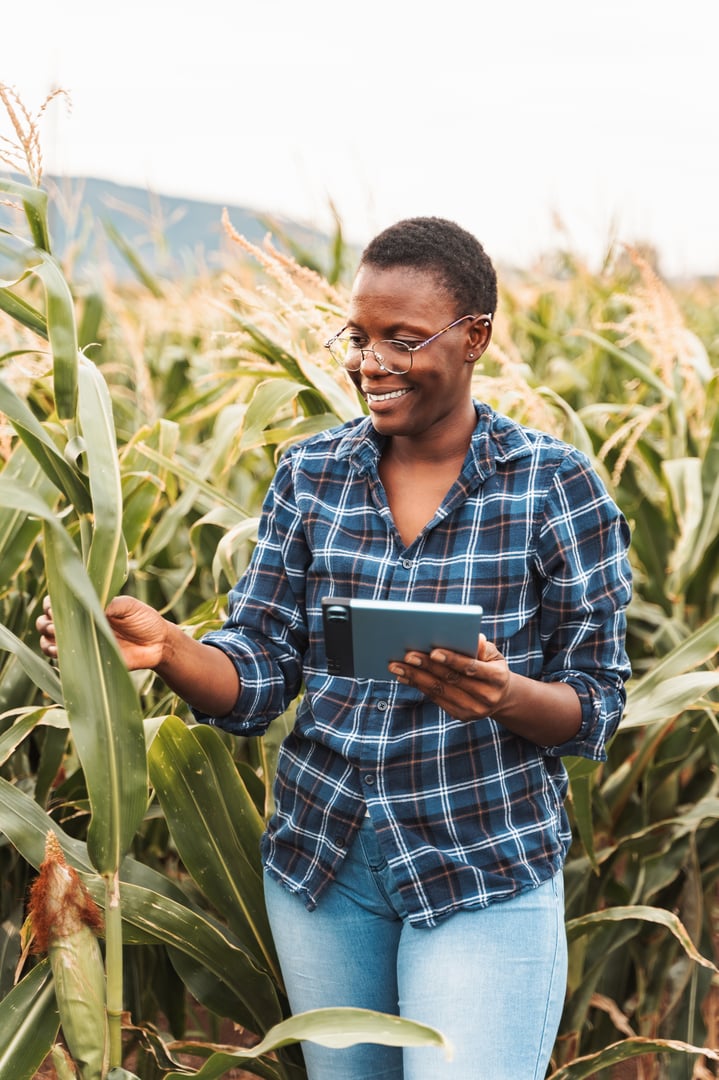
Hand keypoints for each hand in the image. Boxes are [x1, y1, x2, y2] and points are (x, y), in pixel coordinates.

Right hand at [36, 595, 169, 671]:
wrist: (158, 645)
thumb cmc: (145, 620)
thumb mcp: (129, 606)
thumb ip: (110, 603)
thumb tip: (90, 605)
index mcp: (87, 605)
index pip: (58, 601)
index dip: (51, 603)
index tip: (54, 605)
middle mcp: (79, 623)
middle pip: (46, 621)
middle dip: (46, 622)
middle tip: (58, 623)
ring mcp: (80, 642)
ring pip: (48, 641)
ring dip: (47, 639)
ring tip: (59, 636)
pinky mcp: (85, 660)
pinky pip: (61, 659)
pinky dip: (55, 654)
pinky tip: (60, 651)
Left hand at [388, 634, 511, 722]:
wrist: (500, 697)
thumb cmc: (491, 666)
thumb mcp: (493, 655)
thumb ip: (482, 646)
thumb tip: (473, 637)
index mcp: (497, 678)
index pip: (471, 667)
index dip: (452, 660)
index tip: (433, 651)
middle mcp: (487, 697)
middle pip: (451, 680)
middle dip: (427, 667)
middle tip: (406, 655)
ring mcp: (473, 709)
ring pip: (439, 691)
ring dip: (415, 678)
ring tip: (396, 666)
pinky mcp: (461, 715)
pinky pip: (436, 699)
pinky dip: (418, 686)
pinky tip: (404, 676)